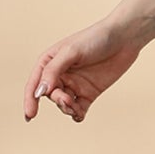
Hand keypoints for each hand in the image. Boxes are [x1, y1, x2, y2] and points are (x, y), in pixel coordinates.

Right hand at [22, 17, 143, 123]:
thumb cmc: (95, 38)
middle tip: (66, 99)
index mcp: (50, 62)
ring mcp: (75, 84)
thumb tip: (40, 92)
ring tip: (75, 106)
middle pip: (50, 96)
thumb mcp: (71, 52)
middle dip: (57, 100)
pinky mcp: (89, 92)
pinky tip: (79, 114)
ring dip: (67, 108)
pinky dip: (77, 114)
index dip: (30, 100)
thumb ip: (53, 71)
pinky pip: (79, 109)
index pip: (35, 84)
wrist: (124, 38)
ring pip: (64, 105)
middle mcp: (60, 74)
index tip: (30, 115)